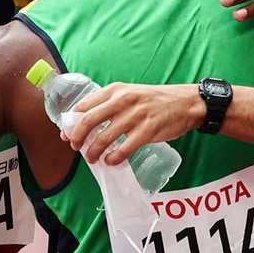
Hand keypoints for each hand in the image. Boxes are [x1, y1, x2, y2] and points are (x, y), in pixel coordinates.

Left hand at [63, 83, 202, 165]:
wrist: (186, 103)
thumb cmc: (155, 101)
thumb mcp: (130, 95)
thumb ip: (109, 106)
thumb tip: (86, 125)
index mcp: (115, 91)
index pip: (84, 106)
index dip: (71, 123)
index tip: (67, 135)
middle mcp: (123, 101)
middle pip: (89, 121)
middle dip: (77, 138)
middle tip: (76, 148)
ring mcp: (135, 116)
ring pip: (104, 138)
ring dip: (94, 152)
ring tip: (92, 159)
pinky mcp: (147, 131)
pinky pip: (123, 149)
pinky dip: (113, 158)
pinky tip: (110, 161)